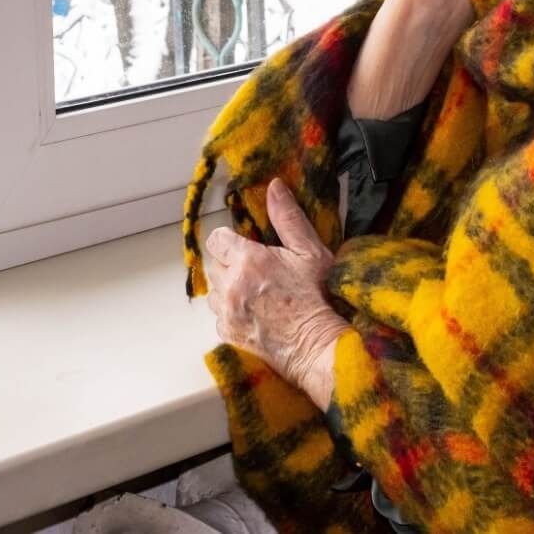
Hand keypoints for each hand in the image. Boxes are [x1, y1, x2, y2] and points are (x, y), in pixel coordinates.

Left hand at [204, 181, 348, 410]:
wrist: (319, 347)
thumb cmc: (319, 298)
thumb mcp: (309, 252)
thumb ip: (288, 218)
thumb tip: (275, 186)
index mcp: (247, 260)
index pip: (216, 239)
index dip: (230, 240)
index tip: (247, 247)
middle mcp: (230, 285)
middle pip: (214, 264)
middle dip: (230, 263)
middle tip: (257, 271)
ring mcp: (226, 311)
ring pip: (214, 291)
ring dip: (228, 288)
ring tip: (256, 293)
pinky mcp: (228, 333)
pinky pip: (219, 316)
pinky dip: (231, 313)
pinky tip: (255, 313)